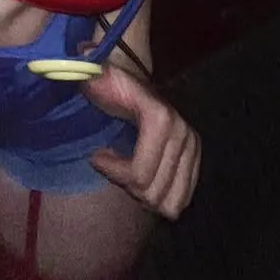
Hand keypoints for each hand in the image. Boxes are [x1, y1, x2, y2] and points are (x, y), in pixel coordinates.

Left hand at [85, 64, 200, 218]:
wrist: (131, 78)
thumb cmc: (109, 84)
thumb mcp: (95, 80)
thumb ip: (88, 79)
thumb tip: (84, 77)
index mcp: (160, 118)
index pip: (139, 175)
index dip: (112, 172)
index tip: (96, 156)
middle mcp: (183, 134)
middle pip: (153, 193)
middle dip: (127, 184)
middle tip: (112, 165)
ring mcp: (192, 146)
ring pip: (171, 202)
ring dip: (145, 194)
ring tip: (127, 173)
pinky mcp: (196, 157)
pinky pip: (182, 198)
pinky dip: (159, 194)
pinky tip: (142, 176)